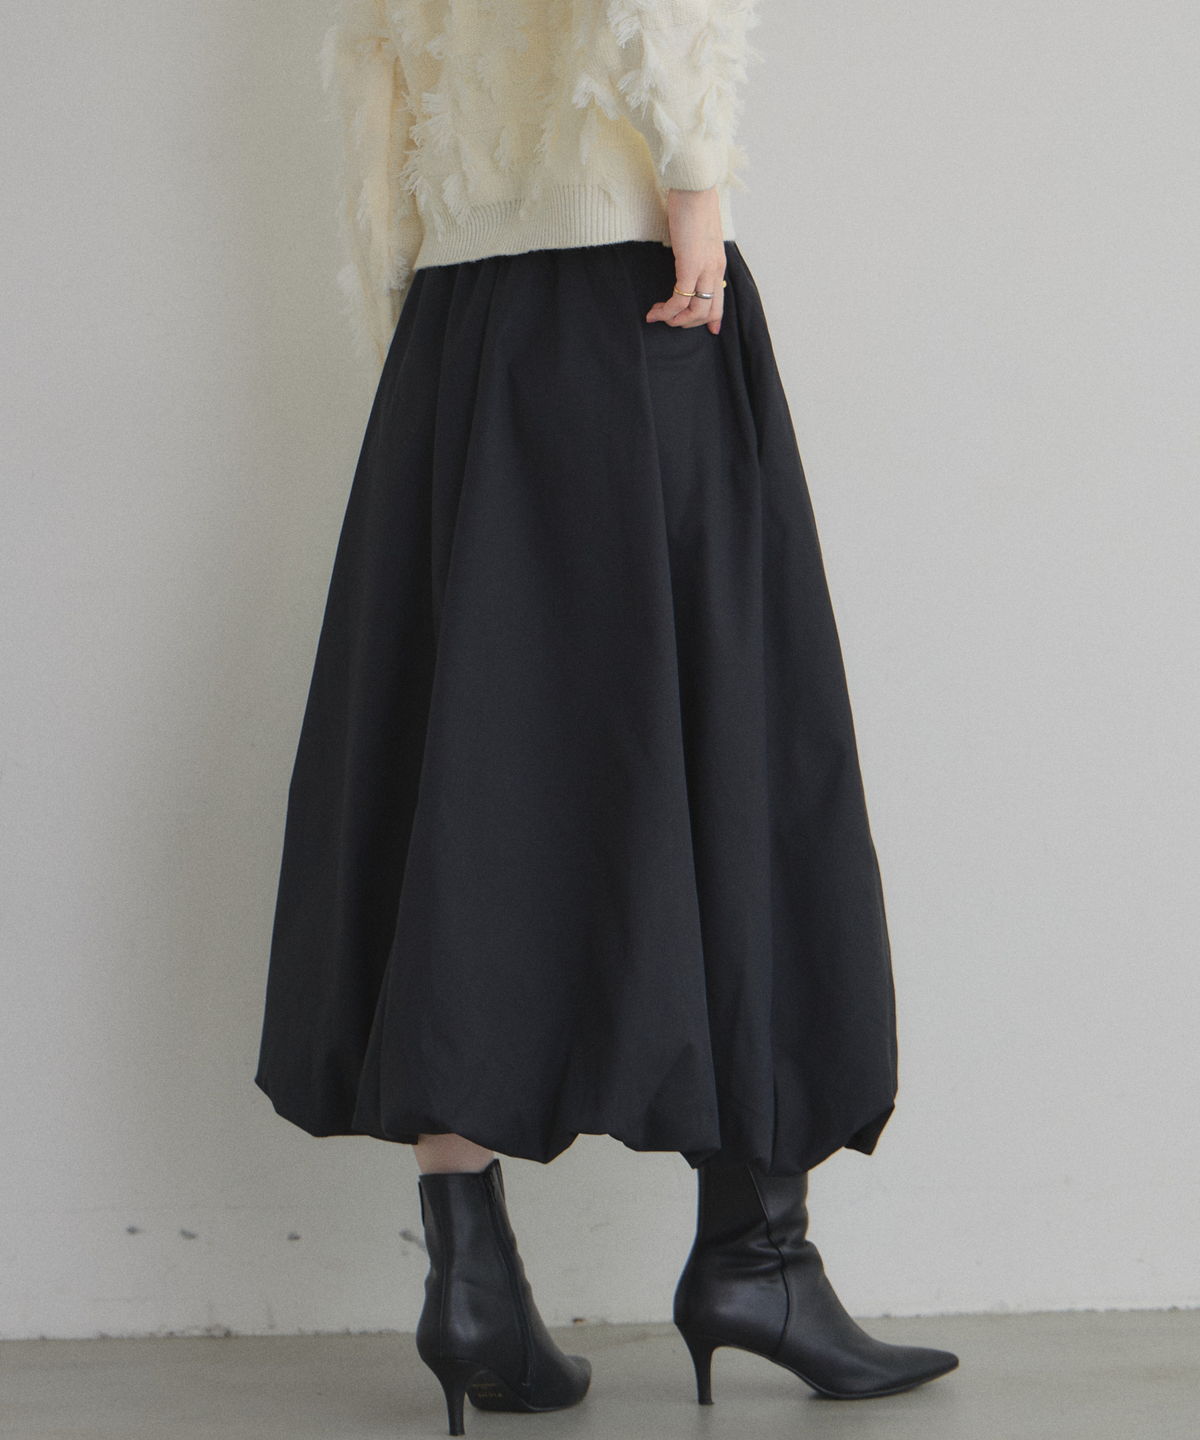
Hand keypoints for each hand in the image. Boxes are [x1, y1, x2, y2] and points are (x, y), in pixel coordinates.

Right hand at [645, 186, 726, 335]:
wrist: (694, 186)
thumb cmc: (693, 203)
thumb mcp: (698, 233)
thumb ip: (697, 248)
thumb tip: (688, 255)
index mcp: (717, 262)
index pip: (720, 298)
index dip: (715, 318)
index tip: (711, 330)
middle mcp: (715, 269)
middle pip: (708, 311)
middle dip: (688, 323)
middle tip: (669, 321)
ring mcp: (704, 269)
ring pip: (696, 310)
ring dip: (676, 319)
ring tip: (659, 316)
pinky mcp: (690, 266)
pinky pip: (680, 299)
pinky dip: (667, 310)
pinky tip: (655, 311)